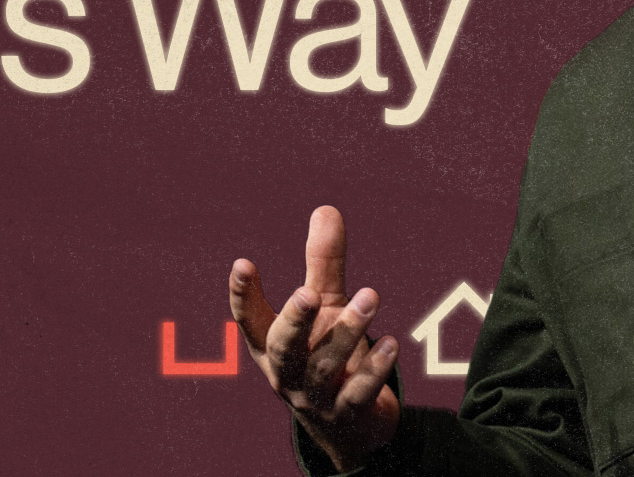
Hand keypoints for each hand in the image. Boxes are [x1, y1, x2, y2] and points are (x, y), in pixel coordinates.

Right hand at [229, 206, 400, 470]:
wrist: (349, 424)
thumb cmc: (326, 354)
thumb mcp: (324, 308)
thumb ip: (322, 264)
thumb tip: (325, 209)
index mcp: (271, 345)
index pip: (249, 320)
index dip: (243, 295)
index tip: (243, 263)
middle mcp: (286, 373)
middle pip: (283, 348)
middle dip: (295, 320)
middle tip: (308, 294)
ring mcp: (314, 397)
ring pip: (325, 365)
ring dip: (348, 330)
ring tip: (371, 296)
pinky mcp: (346, 414)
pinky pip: (358, 393)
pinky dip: (374, 369)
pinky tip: (390, 344)